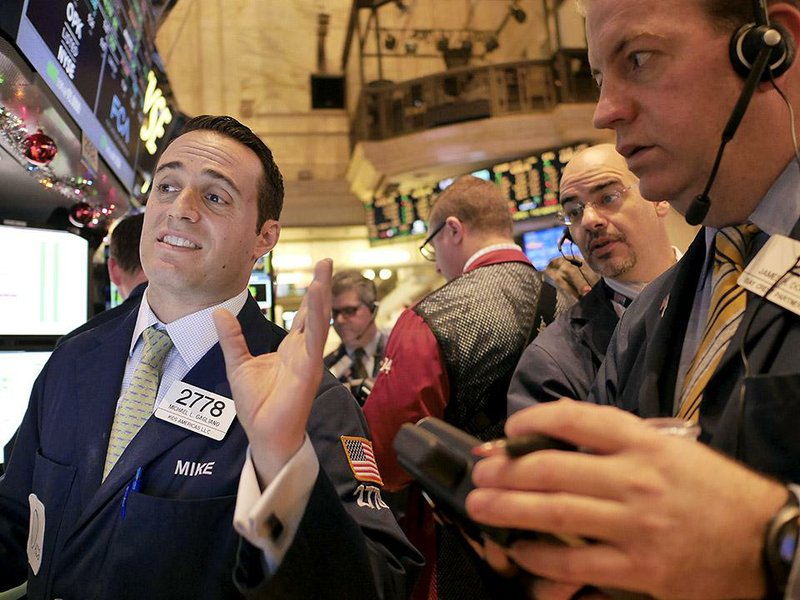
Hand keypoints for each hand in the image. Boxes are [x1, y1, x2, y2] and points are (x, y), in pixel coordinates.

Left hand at [213, 259, 331, 484]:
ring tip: (324, 270)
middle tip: (327, 261)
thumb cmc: (257, 405)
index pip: (304, 316)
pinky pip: (314, 339)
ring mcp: (309, 359)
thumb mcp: (238, 364)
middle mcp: (304, 351)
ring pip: (318, 321)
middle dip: (321, 286)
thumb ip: (232, 338)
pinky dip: (316, 317)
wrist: (264, 434)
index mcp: (292, 350)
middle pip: (315, 312)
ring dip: (321, 295)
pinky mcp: (309, 369)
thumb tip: (218, 313)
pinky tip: (316, 298)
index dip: (310, 296)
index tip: (317, 273)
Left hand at [465, 399, 786, 598]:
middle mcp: (635, 479)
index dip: (532, 421)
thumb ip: (621, 441)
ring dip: (508, 509)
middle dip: (505, 469)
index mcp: (643, 444)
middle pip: (550, 468)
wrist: (767, 541)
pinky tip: (520, 551)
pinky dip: (540, 557)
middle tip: (480, 471)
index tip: (509, 429)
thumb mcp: (673, 449)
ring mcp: (635, 526)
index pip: (575, 420)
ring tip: (480, 505)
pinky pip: (576, 563)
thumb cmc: (715, 490)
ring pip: (554, 514)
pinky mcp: (640, 570)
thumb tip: (563, 436)